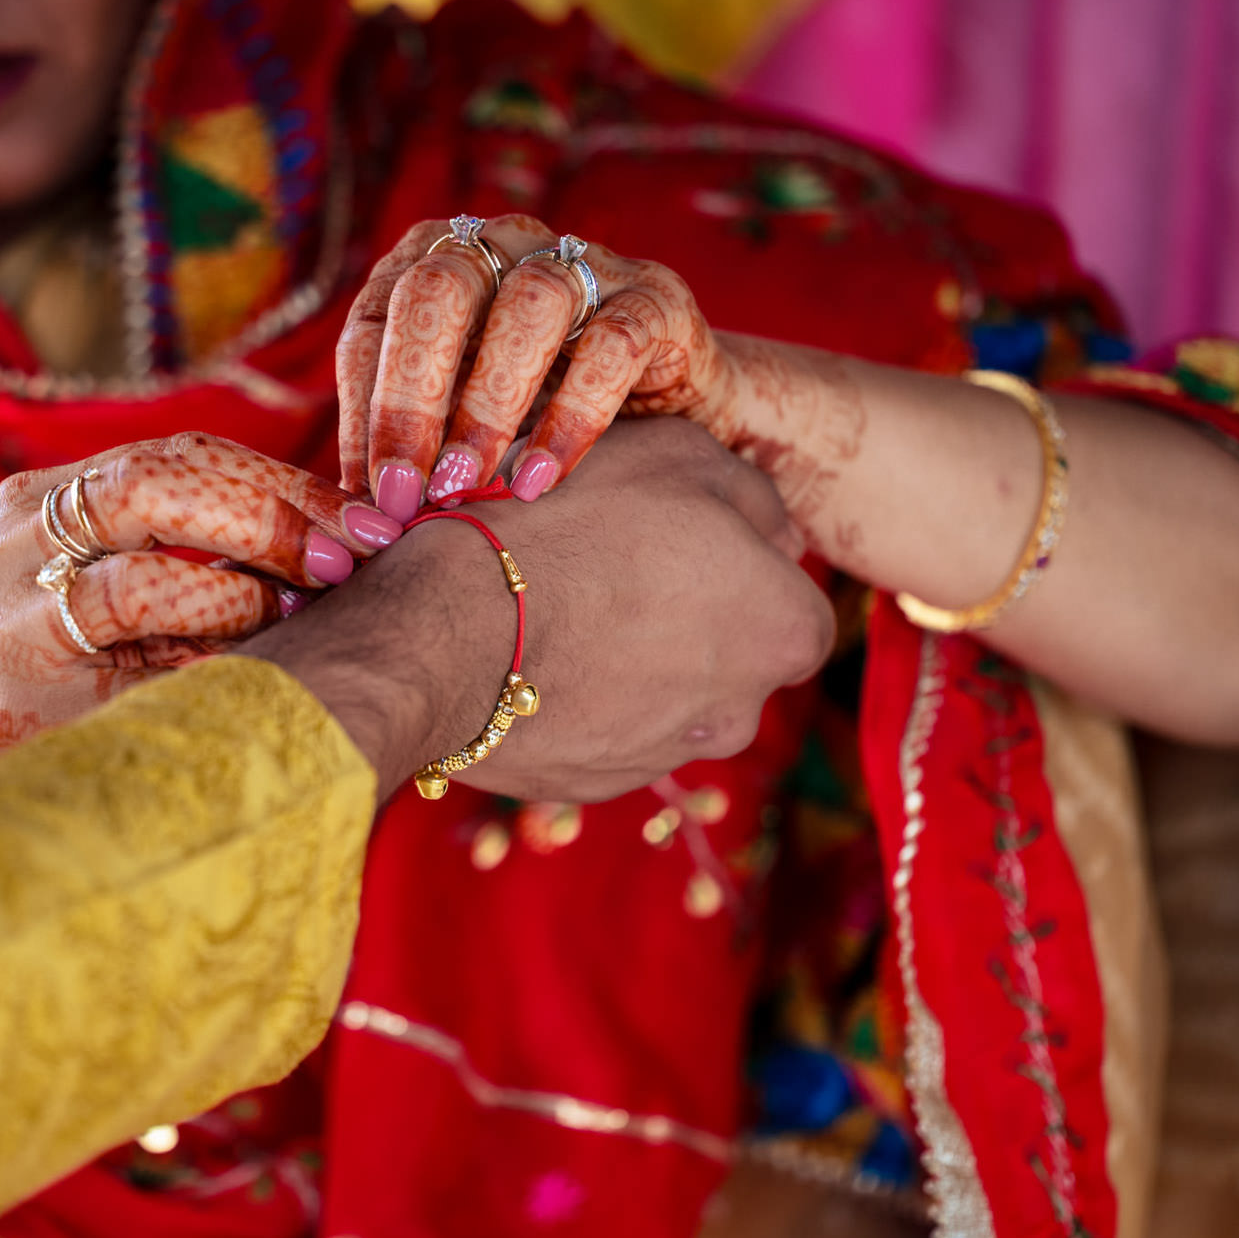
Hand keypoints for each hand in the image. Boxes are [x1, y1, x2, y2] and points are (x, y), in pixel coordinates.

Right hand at [0, 433, 403, 826]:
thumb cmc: (34, 713)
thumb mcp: (85, 613)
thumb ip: (172, 566)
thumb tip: (332, 552)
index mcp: (41, 504)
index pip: (182, 456)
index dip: (287, 482)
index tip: (370, 521)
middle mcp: (18, 539)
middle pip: (169, 480)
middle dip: (281, 513)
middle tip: (356, 556)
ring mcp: (10, 614)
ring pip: (154, 571)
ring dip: (250, 598)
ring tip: (302, 625)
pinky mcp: (16, 691)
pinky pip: (139, 665)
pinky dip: (209, 664)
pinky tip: (252, 684)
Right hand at [248, 418, 830, 803]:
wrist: (444, 634)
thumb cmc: (567, 524)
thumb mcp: (675, 453)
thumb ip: (750, 493)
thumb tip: (776, 532)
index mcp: (785, 631)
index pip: (793, 605)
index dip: (741, 566)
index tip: (682, 538)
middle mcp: (741, 712)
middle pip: (730, 658)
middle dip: (688, 621)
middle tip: (612, 566)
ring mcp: (665, 757)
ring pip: (665, 697)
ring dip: (629, 660)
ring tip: (557, 606)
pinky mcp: (593, 784)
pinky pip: (602, 731)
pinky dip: (578, 696)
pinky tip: (527, 651)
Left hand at [337, 215, 827, 521]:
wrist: (672, 402)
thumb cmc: (536, 413)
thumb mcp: (456, 422)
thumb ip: (407, 455)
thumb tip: (348, 526)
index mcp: (433, 262)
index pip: (375, 322)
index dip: (363, 409)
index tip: (366, 496)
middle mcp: (502, 243)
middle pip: (440, 289)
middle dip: (412, 395)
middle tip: (406, 490)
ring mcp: (583, 262)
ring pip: (529, 304)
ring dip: (489, 402)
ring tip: (468, 486)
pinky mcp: (655, 299)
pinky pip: (614, 344)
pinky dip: (573, 417)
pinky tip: (542, 480)